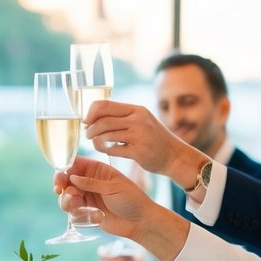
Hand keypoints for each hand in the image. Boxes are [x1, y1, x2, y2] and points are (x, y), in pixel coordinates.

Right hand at [55, 157, 152, 240]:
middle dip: (62, 187)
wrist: (140, 222)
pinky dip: (77, 214)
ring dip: (67, 201)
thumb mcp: (113, 188)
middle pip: (66, 181)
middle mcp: (89, 182)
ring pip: (66, 197)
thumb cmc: (131, 200)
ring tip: (77, 205)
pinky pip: (73, 212)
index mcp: (97, 170)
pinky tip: (91, 215)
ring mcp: (87, 197)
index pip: (74, 165)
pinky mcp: (86, 212)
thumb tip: (71, 177)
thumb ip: (91, 183)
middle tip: (62, 192)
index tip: (60, 179)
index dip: (63, 169)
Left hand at [85, 100, 203, 186]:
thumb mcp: (140, 121)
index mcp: (136, 110)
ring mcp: (140, 135)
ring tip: (97, 144)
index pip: (105, 105)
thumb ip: (120, 118)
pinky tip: (107, 150)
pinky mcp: (139, 151)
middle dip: (90, 129)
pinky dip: (106, 150)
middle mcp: (139, 120)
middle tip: (88, 135)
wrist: (174, 156)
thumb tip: (91, 118)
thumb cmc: (152, 139)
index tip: (87, 121)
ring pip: (106, 136)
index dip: (91, 113)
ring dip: (96, 141)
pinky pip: (113, 149)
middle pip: (103, 121)